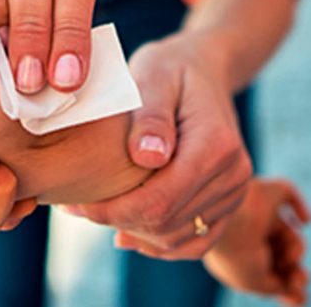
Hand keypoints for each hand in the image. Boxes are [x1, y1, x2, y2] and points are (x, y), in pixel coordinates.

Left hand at [68, 33, 252, 258]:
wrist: (202, 68)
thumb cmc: (171, 68)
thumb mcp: (154, 76)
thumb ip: (151, 116)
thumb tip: (147, 157)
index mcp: (217, 146)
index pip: (161, 201)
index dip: (115, 211)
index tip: (77, 204)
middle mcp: (234, 175)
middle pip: (168, 225)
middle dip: (118, 221)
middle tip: (76, 207)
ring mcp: (234, 192)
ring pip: (179, 240)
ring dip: (135, 233)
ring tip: (96, 213)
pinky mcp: (227, 202)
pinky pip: (194, 241)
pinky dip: (159, 242)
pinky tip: (126, 230)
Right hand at [201, 179, 310, 304]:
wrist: (228, 220)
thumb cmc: (236, 255)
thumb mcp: (256, 283)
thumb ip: (278, 287)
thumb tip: (298, 292)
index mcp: (237, 255)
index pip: (268, 270)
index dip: (286, 284)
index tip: (300, 297)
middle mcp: (248, 233)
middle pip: (282, 254)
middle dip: (295, 269)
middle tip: (300, 277)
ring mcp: (258, 212)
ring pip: (290, 235)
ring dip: (295, 249)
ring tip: (288, 255)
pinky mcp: (268, 191)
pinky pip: (288, 195)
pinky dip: (300, 207)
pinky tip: (306, 220)